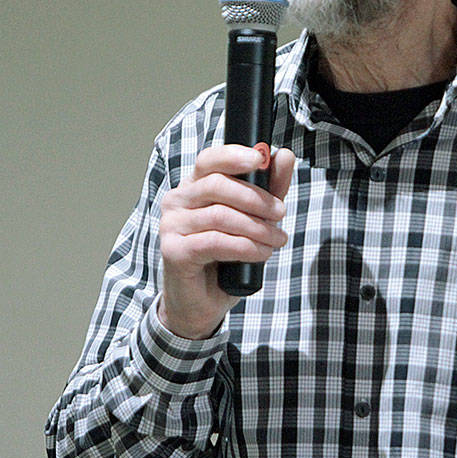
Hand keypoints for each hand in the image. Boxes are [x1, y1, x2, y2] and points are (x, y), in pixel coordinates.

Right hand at [158, 144, 295, 338]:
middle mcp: (177, 200)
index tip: (260, 157)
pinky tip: (260, 253)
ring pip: (220, 215)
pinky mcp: (174, 251)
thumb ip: (269, 188)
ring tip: (277, 239)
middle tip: (280, 213)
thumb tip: (284, 156)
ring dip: (256, 228)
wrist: (203, 302)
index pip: (209, 159)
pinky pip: (214, 242)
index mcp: (194, 186)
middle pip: (217, 185)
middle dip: (256, 198)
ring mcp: (172, 225)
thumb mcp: (254, 218)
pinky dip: (244, 247)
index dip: (234, 155)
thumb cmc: (226, 257)